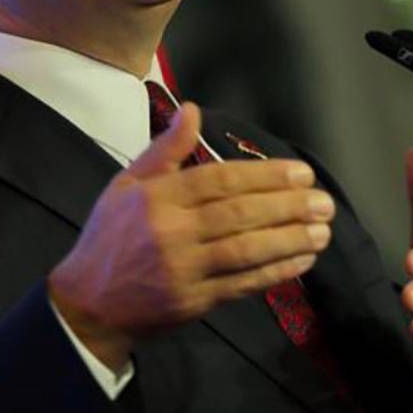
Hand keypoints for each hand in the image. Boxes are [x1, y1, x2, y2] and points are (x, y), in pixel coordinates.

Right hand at [48, 103, 335, 370]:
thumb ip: (165, 150)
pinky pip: (243, 284)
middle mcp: (171, 232)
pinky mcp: (195, 302)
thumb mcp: (127, 185)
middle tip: (323, 201)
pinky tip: (302, 260)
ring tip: (322, 230)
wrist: (89, 303)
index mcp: (156, 199)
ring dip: (289, 239)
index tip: (300, 172)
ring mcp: (184, 270)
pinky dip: (276, 272)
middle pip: (238, 214)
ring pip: (245, 250)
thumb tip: (193, 109)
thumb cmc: (111, 237)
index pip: (218, 180)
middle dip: (287, 206)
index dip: (263, 175)